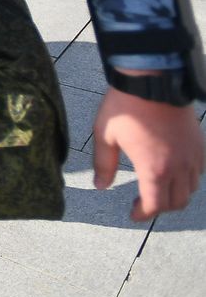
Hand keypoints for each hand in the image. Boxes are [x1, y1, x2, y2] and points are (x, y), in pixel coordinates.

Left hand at [93, 86, 204, 220]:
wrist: (151, 81)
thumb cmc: (125, 108)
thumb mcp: (105, 136)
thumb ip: (104, 165)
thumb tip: (100, 185)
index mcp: (154, 169)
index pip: (155, 205)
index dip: (143, 214)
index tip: (133, 214)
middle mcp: (179, 167)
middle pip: (176, 202)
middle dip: (159, 207)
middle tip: (142, 202)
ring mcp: (192, 156)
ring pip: (191, 189)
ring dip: (175, 194)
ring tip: (156, 188)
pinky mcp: (200, 145)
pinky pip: (199, 172)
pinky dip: (188, 179)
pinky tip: (173, 171)